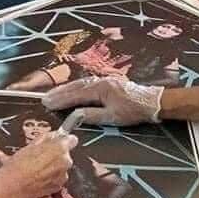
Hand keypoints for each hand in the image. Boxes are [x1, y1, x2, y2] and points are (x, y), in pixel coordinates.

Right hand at [13, 131, 77, 197]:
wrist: (13, 186)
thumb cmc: (19, 166)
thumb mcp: (30, 145)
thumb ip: (46, 138)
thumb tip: (53, 135)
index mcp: (59, 148)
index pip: (72, 140)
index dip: (64, 140)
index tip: (59, 142)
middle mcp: (65, 161)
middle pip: (66, 155)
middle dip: (56, 155)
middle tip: (41, 157)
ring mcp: (63, 175)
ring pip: (61, 167)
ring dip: (53, 167)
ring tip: (37, 169)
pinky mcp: (58, 186)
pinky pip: (57, 178)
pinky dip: (51, 177)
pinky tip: (38, 177)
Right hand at [43, 77, 163, 125]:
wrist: (154, 101)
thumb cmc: (134, 111)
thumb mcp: (113, 117)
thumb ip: (92, 115)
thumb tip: (75, 115)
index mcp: (100, 89)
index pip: (75, 95)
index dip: (60, 100)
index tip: (46, 104)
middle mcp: (100, 81)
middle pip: (75, 86)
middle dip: (59, 93)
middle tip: (44, 99)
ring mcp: (104, 80)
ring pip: (80, 84)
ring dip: (66, 89)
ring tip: (53, 95)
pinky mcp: (107, 83)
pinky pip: (86, 84)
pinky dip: (75, 88)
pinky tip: (70, 91)